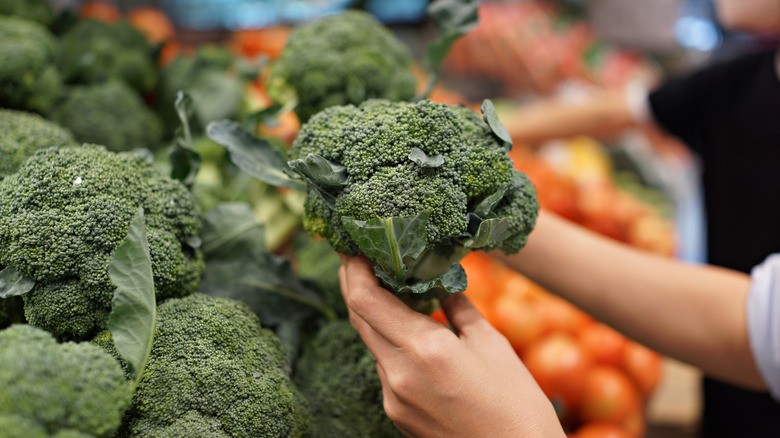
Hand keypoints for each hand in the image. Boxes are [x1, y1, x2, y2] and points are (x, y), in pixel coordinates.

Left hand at [338, 255, 564, 437]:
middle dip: (355, 285)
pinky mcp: (396, 413)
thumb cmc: (515, 404)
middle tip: (360, 258)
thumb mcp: (491, 345)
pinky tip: (408, 333)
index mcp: (424, 348)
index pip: (365, 300)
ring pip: (372, 343)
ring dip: (374, 314)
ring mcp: (393, 397)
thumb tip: (443, 281)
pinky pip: (385, 368)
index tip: (354, 247)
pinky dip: (390, 344)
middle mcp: (399, 373)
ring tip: (389, 289)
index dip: (353, 269)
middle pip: (359, 318)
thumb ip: (459, 307)